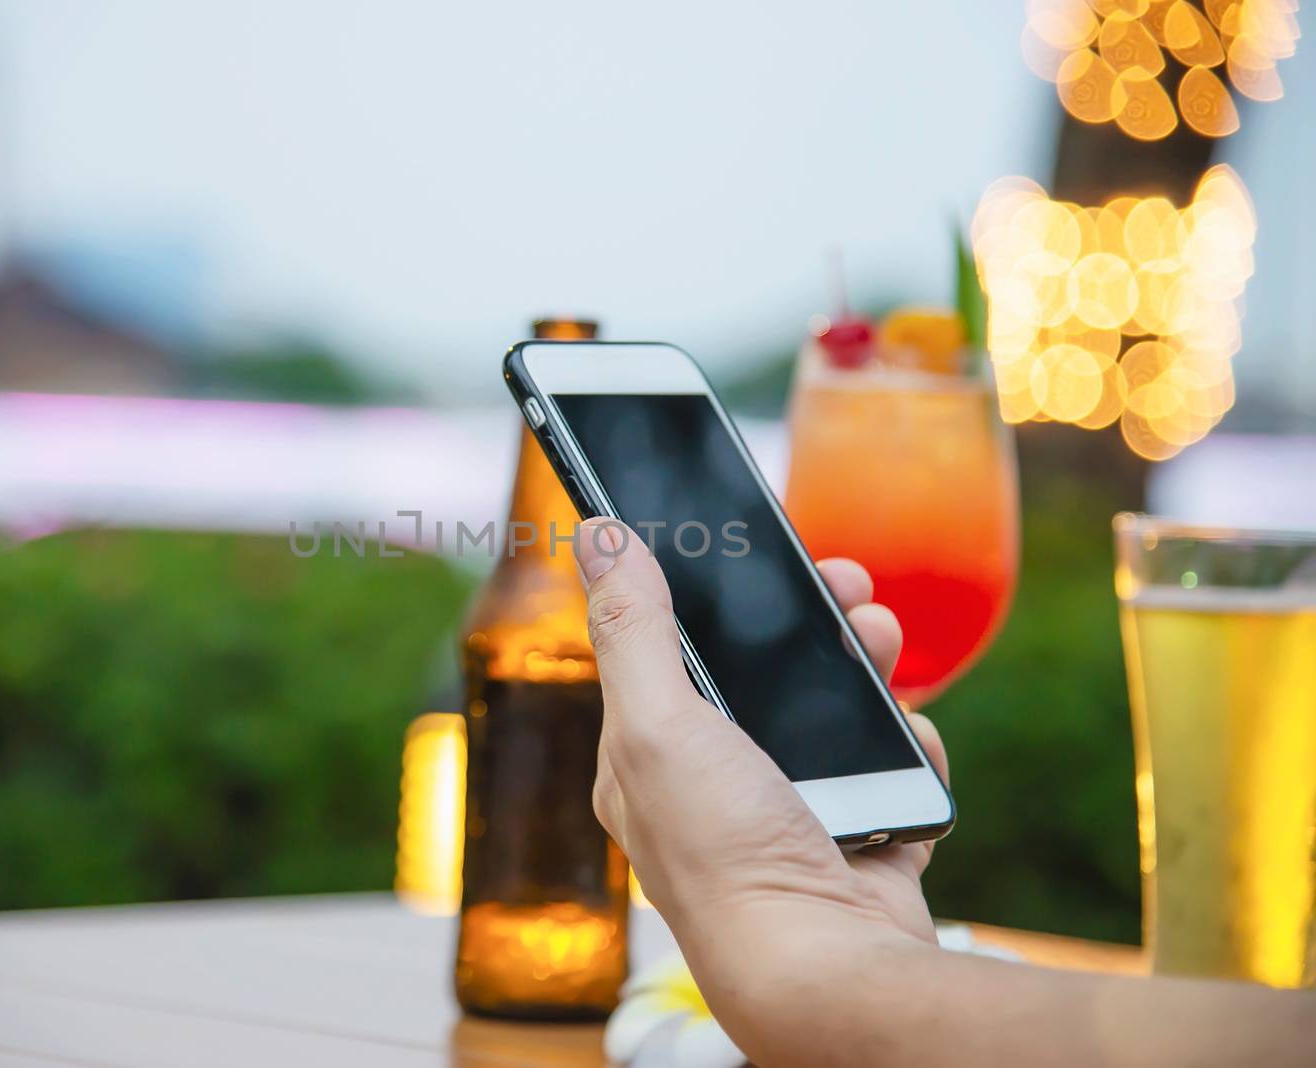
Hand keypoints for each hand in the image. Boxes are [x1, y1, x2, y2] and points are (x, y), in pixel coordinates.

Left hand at [575, 518, 948, 1056]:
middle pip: (765, 673)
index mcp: (652, 755)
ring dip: (866, 669)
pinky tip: (911, 741)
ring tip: (882, 641)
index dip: (712, 598)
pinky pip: (890, 770)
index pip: (673, 652)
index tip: (754, 551)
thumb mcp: (656, 724)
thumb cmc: (722, 854)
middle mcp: (717, 782)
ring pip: (835, 712)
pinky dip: (907, 748)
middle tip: (846, 587)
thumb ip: (632, 629)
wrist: (824, 967)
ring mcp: (791, 810)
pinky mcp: (858, 835)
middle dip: (810, 622)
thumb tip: (599, 538)